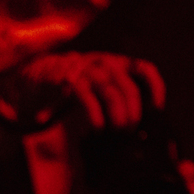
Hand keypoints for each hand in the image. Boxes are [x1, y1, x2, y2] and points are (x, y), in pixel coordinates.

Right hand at [0, 52, 165, 130]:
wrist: (36, 78)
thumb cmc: (73, 87)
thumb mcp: (98, 88)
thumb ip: (116, 98)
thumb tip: (137, 123)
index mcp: (115, 63)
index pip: (144, 69)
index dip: (155, 88)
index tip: (157, 109)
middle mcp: (104, 62)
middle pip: (129, 86)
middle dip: (133, 111)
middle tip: (129, 129)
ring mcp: (86, 70)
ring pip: (111, 91)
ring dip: (117, 115)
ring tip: (116, 131)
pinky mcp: (68, 80)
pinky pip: (87, 97)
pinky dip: (95, 114)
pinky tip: (98, 127)